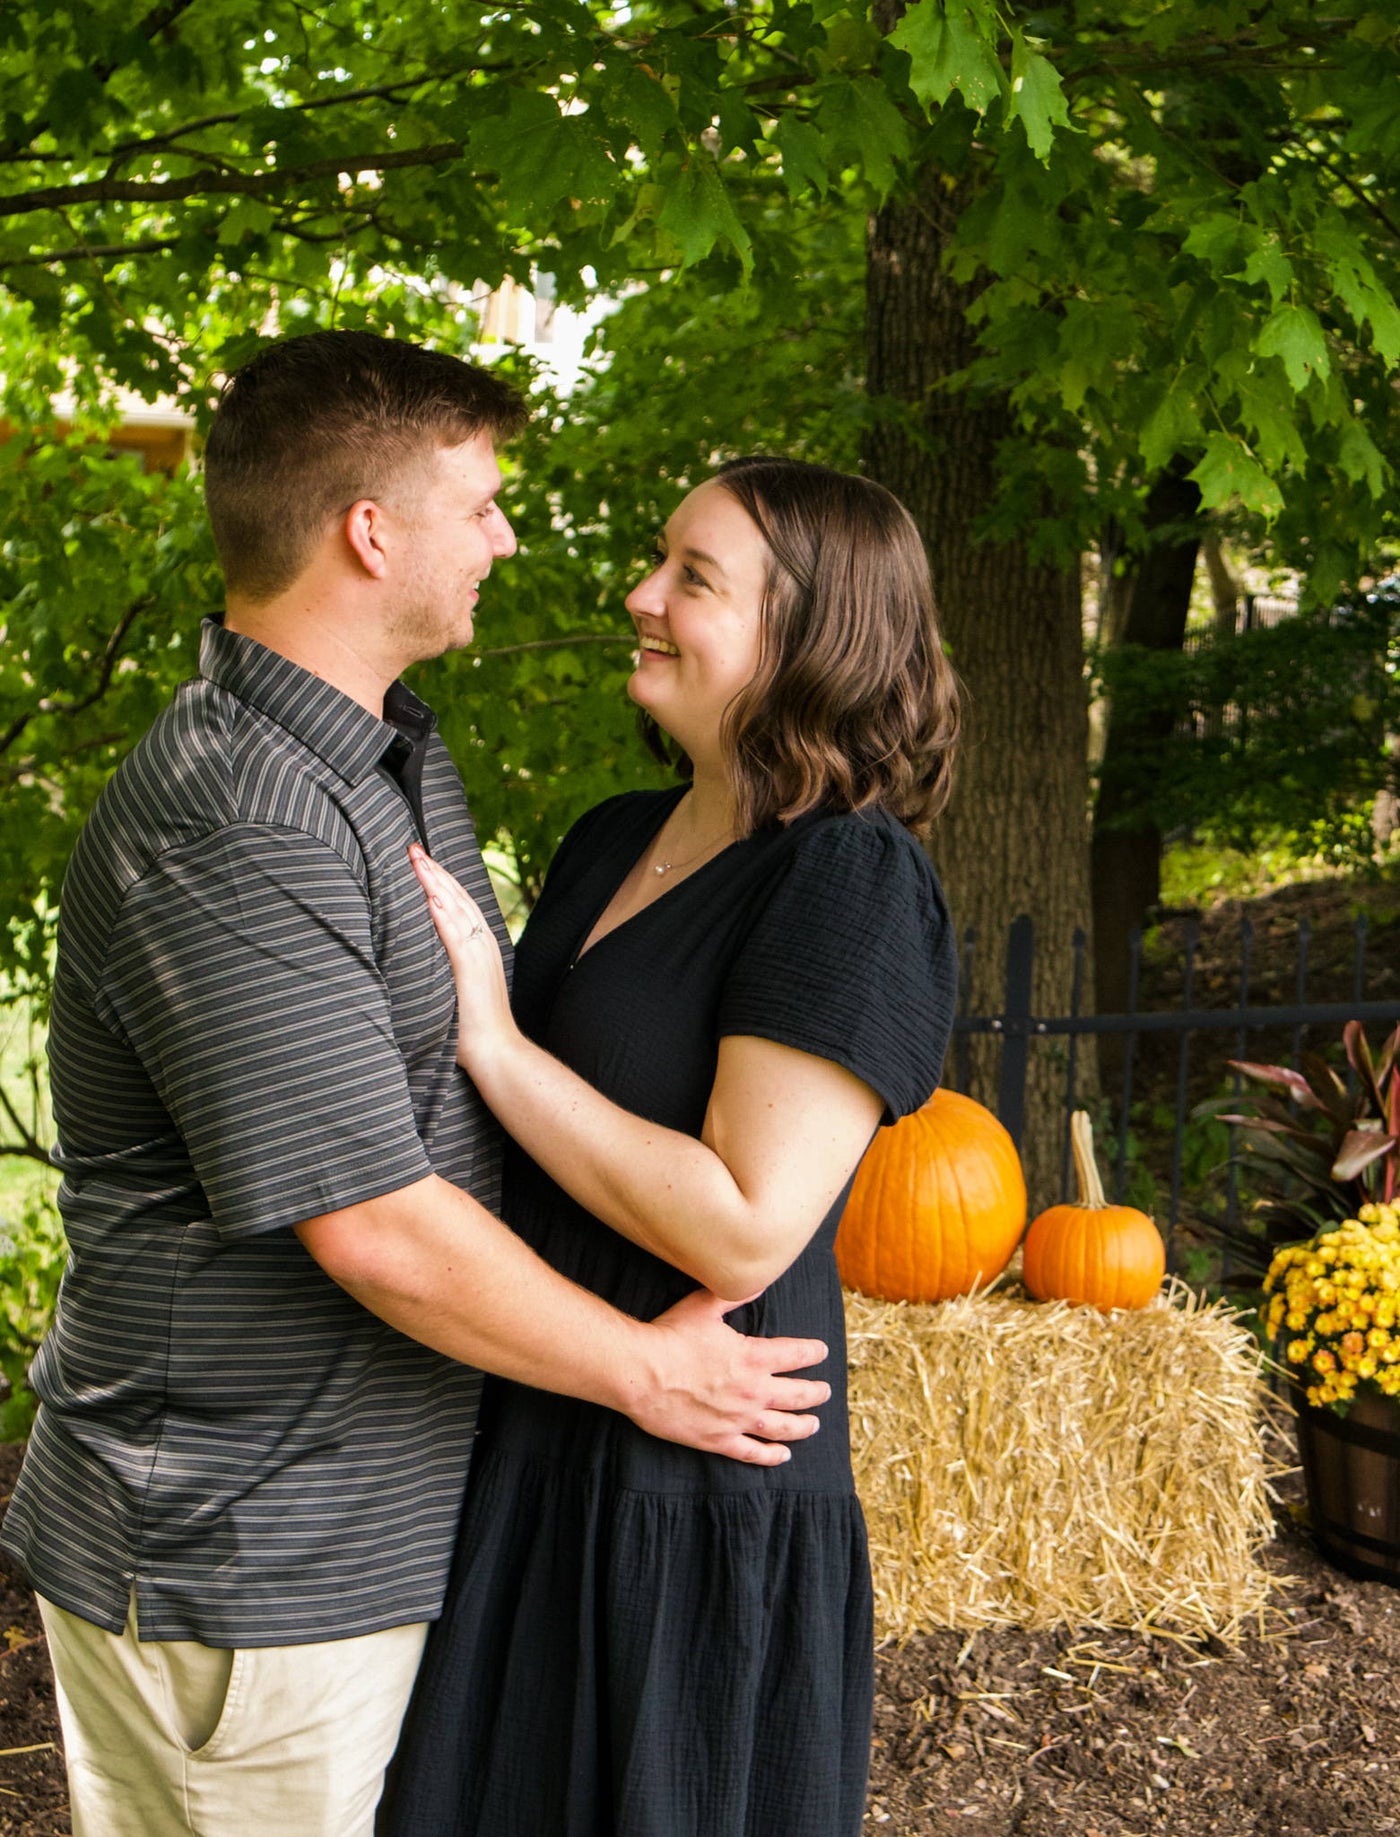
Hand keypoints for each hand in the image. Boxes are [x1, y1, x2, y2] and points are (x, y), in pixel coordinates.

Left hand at [409, 844, 514, 1070]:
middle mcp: (481, 944)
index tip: (420, 860)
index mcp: (479, 946)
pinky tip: (431, 898)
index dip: (439, 879)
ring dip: (435, 883)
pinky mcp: (471, 970)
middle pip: (456, 897)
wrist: (496, 1050)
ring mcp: (478, 955)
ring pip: (456, 909)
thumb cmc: (472, 1027)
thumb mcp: (458, 987)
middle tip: (412, 848)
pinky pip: (455, 936)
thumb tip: (423, 957)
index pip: (458, 903)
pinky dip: (443, 915)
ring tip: (417, 861)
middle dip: (434, 871)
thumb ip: (446, 967)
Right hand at [627, 1288, 829, 1465]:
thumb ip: (735, 1295)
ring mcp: (737, 1419)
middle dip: (816, 1392)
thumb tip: (757, 1280)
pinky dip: (771, 1456)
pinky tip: (782, 1455)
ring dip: (802, 1426)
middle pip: (797, 1395)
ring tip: (814, 1425)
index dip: (812, 1352)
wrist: (640, 1373)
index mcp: (753, 1357)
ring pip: (782, 1427)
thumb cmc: (670, 1336)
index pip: (796, 1355)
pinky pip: (752, 1452)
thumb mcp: (704, 1305)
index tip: (821, 1351)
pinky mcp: (718, 1440)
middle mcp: (753, 1391)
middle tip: (825, 1391)